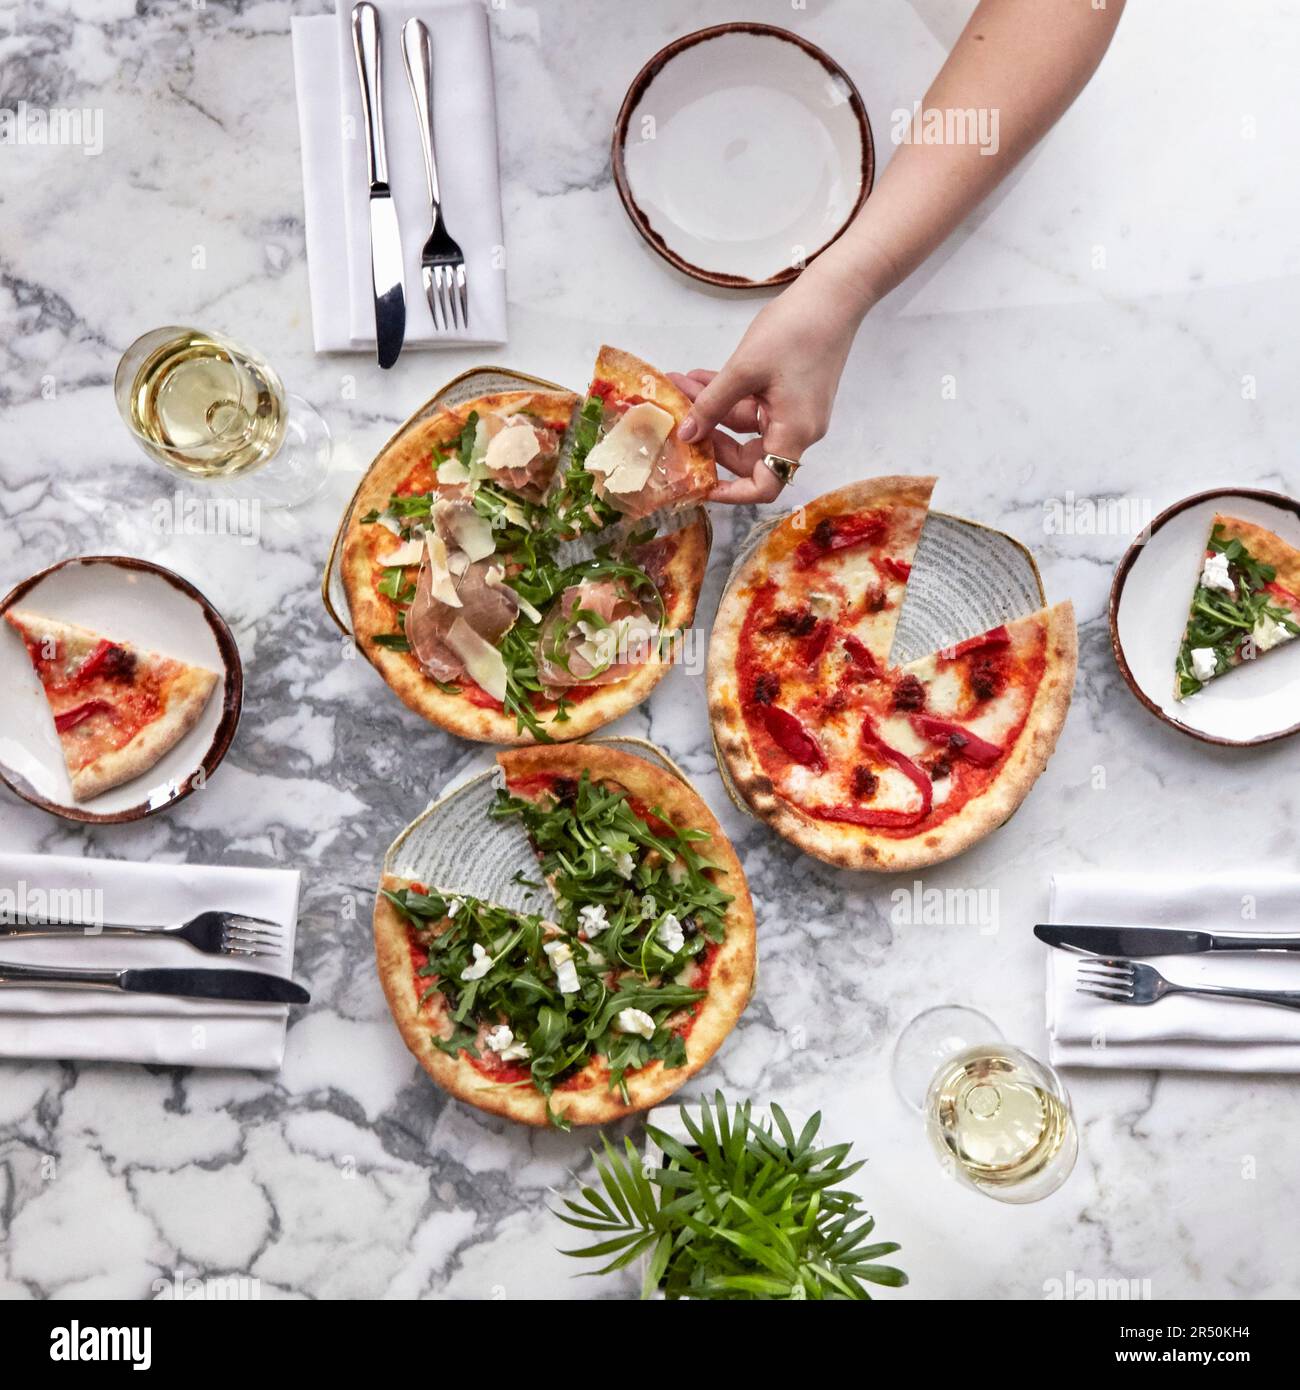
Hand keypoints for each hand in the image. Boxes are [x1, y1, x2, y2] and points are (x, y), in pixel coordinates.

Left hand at [670, 262, 866, 503]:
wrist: (834, 294)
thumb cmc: (796, 330)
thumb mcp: (743, 370)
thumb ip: (711, 405)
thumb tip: (686, 436)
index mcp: (794, 434)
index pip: (765, 485)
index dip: (732, 493)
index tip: (701, 484)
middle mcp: (798, 430)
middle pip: (748, 456)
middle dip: (710, 437)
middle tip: (679, 418)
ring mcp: (796, 412)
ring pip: (745, 426)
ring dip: (713, 409)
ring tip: (682, 385)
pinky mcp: (792, 395)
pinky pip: (754, 407)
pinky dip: (729, 396)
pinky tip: (701, 378)